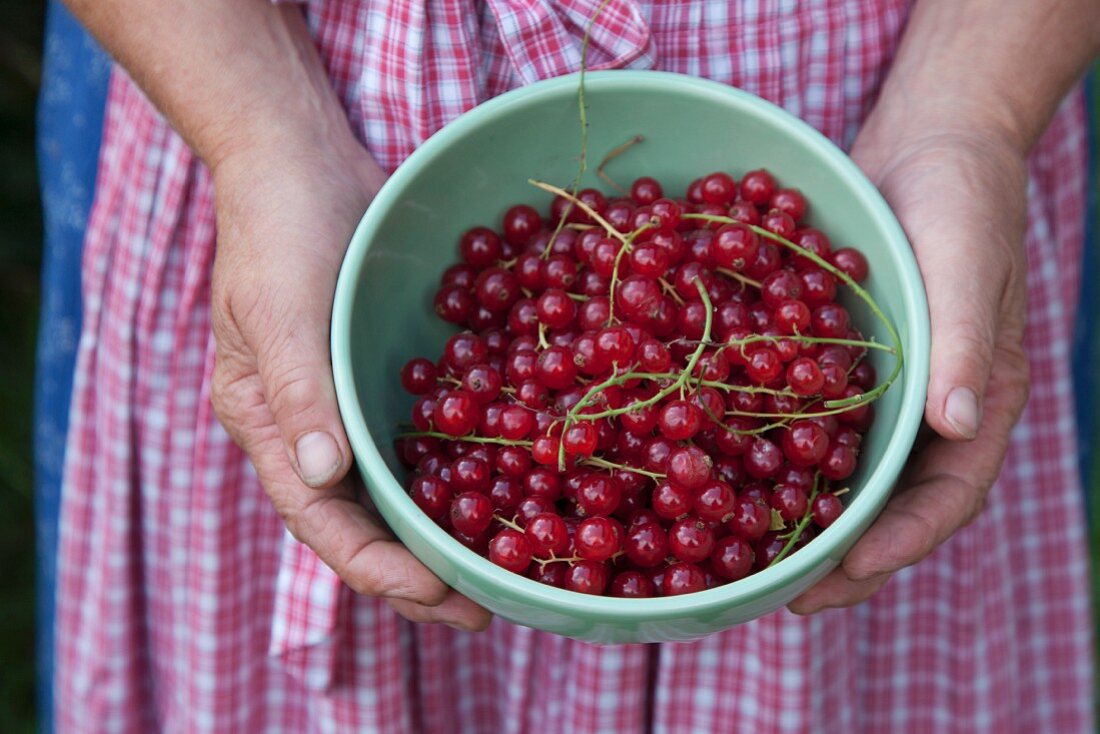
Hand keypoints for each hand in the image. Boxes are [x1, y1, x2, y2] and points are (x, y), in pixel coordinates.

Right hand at [209, 139, 490, 630]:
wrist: (303, 162)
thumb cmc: (275, 229)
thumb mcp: (277, 305)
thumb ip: (298, 389)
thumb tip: (324, 475)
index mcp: (271, 429)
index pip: (322, 522)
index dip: (380, 568)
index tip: (441, 596)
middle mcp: (315, 431)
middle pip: (369, 523)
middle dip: (423, 572)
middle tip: (487, 609)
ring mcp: (356, 405)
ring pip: (404, 489)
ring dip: (450, 530)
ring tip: (509, 568)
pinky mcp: (393, 375)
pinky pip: (431, 435)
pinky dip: (467, 465)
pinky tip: (516, 483)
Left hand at [789, 128, 1030, 612]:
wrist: (925, 144)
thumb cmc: (963, 199)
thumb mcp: (967, 262)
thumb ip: (962, 342)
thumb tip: (955, 425)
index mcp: (974, 406)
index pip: (944, 500)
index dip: (895, 547)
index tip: (840, 580)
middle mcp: (925, 414)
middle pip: (883, 506)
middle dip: (836, 558)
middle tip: (777, 595)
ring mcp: (879, 395)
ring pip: (838, 474)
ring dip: (796, 516)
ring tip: (741, 556)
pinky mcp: (835, 367)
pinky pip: (803, 421)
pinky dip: (769, 451)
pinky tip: (717, 469)